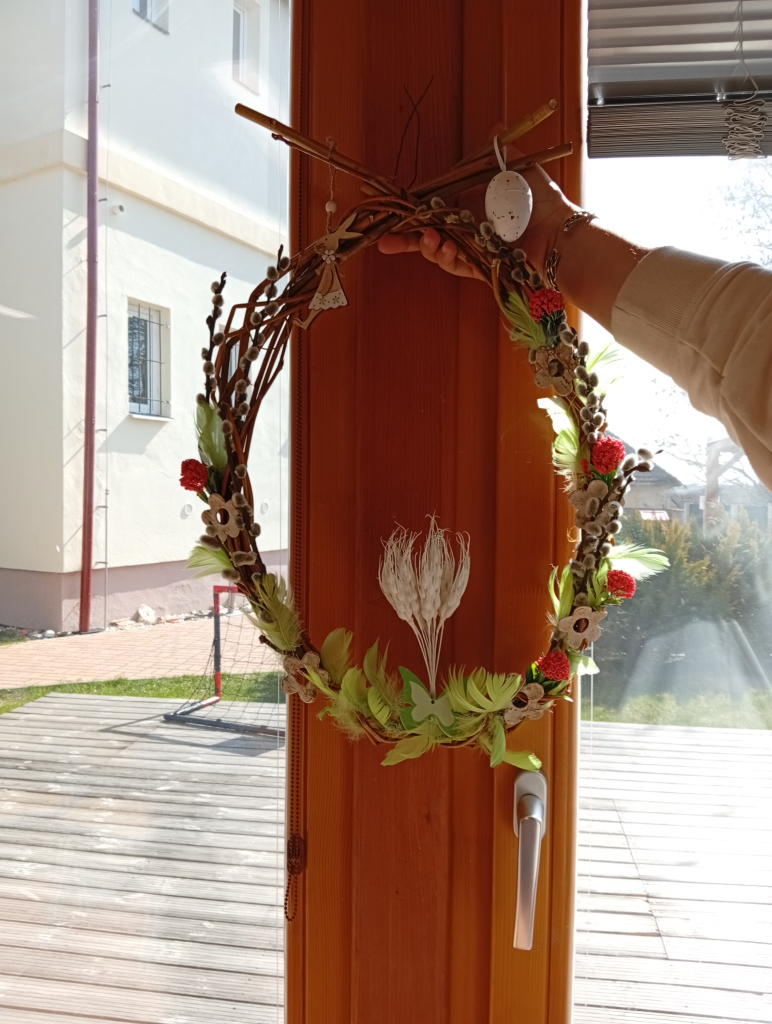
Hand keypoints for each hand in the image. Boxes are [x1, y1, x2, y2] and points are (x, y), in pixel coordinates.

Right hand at [377, 148, 576, 279]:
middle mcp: (467, 227)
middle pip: (428, 234)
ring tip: (429, 240)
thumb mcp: (519, 168)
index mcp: (469, 204)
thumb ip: (500, 152)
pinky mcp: (484, 266)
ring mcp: (474, 248)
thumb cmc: (542, 199)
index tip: (390, 214)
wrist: (560, 229)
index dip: (410, 213)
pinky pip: (460, 266)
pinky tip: (444, 249)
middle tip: (386, 240)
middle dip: (406, 239)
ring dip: (429, 247)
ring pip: (440, 251)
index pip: (431, 208)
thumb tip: (494, 126)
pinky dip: (449, 259)